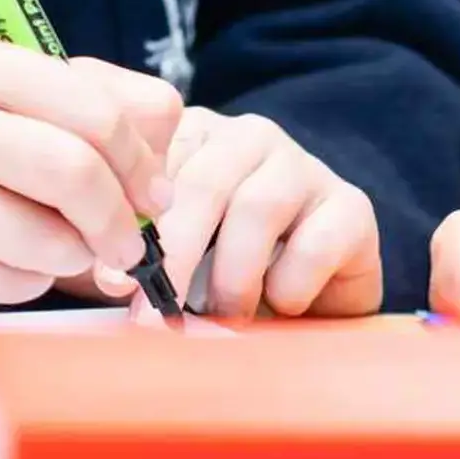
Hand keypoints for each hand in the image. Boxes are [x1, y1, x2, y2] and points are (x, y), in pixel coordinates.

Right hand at [0, 44, 182, 307]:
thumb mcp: (31, 92)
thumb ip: (113, 106)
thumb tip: (165, 168)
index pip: (95, 112)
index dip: (142, 162)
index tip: (158, 193)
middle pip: (73, 173)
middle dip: (120, 218)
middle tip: (132, 241)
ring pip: (46, 241)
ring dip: (78, 254)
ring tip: (68, 243)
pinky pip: (11, 284)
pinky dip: (35, 279)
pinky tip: (13, 255)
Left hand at [94, 107, 380, 321]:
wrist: (299, 319)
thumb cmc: (209, 288)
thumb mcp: (155, 265)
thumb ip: (125, 260)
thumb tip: (109, 277)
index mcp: (193, 138)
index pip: (156, 156)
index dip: (129, 220)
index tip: (108, 279)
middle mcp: (249, 139)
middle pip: (205, 182)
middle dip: (175, 256)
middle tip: (155, 316)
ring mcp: (303, 167)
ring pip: (259, 207)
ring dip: (232, 280)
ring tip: (222, 320)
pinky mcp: (351, 207)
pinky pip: (317, 241)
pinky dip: (290, 286)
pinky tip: (281, 306)